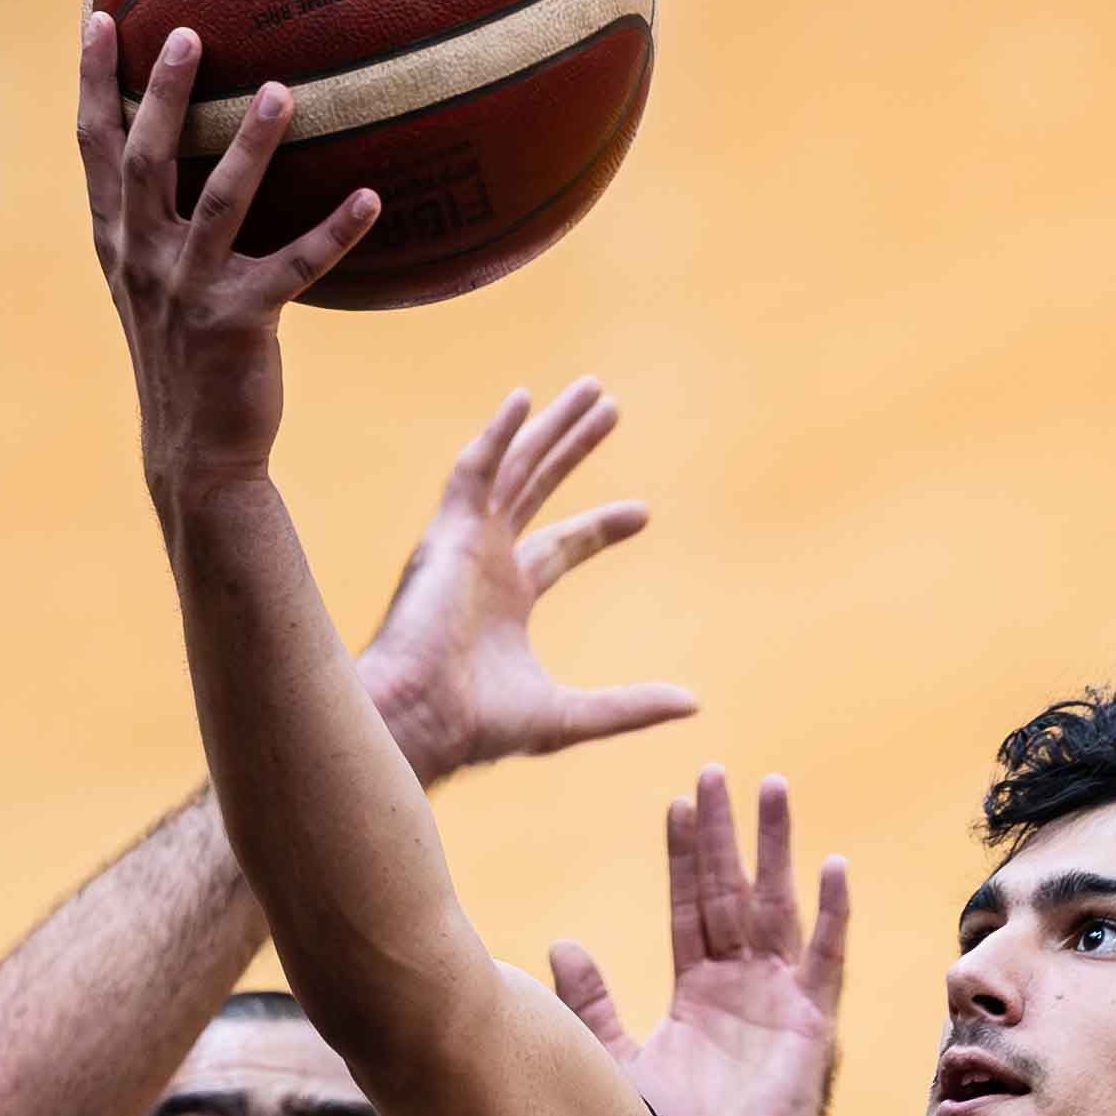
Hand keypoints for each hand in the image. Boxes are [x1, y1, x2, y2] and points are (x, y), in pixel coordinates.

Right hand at [78, 13, 379, 505]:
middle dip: (166, 94)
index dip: (96, 83)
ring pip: (218, 202)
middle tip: (189, 32)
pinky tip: (372, 199)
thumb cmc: (186, 359)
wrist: (196, 452)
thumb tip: (188, 158)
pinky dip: (335, 231)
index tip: (100, 17)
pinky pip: (296, 266)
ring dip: (250, 145)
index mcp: (119, 244)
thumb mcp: (153, 288)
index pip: (95, 150)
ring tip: (281, 91)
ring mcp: (190, 291)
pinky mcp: (242, 324)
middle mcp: (145, 260)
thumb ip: (157, 224)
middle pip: (147, 160)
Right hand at [362, 381, 698, 786]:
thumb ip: (631, 706)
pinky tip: (523, 400)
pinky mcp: (446, 534)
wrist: (422, 720)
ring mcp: (464, 543)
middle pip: (536, 487)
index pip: (562, 545)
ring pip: (513, 467)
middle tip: (609, 408)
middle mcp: (486, 562)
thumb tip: (693, 704)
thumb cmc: (481, 725)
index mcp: (509, 598)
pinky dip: (496, 435)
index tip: (642, 512)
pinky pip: (473, 471)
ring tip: (591, 390)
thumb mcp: (572, 714)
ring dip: (548, 427)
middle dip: (572, 447)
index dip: (601, 527)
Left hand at [550, 765, 849, 1115]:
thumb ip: (592, 1005)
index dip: (684, 856)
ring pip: (778, 909)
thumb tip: (560, 945)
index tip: (676, 802)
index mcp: (697, 993)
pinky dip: (832, 916)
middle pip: (732, 894)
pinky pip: (825, 962)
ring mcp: (780, 1004)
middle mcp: (741, 989)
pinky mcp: (811, 1029)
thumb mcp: (617, 1063)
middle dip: (725, 834)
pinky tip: (831, 866)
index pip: (690, 908)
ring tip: (773, 788)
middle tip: (717, 772)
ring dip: (776, 850)